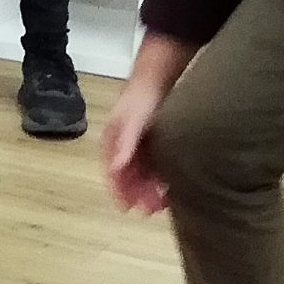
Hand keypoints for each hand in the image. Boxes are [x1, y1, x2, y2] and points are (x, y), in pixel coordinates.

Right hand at [100, 76, 169, 214]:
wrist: (160, 74)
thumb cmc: (142, 95)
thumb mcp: (132, 118)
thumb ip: (125, 142)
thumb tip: (115, 168)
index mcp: (112, 142)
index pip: (112, 173)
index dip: (119, 192)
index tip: (129, 208)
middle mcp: (124, 147)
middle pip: (127, 178)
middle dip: (137, 195)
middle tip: (151, 210)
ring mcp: (139, 146)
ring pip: (141, 175)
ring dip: (149, 190)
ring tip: (163, 203)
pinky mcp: (155, 144)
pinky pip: (154, 167)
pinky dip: (160, 179)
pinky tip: (171, 186)